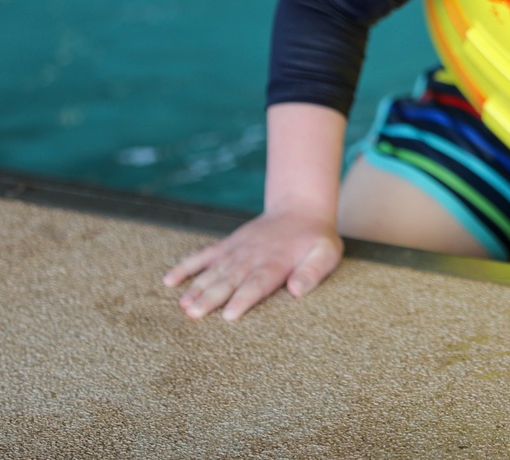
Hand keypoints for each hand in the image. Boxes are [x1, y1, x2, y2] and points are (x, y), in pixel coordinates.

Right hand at [163, 210, 343, 320]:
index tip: (228, 315)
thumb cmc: (315, 238)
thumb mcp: (326, 253)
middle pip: (230, 279)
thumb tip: (296, 291)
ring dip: (197, 287)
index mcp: (277, 262)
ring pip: (215, 270)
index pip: (258, 283)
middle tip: (193, 314)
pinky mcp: (228, 244)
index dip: (243, 298)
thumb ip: (313, 271)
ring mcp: (238, 249)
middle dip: (211, 297)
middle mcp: (253, 256)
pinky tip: (169, 280)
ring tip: (182, 305)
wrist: (300, 208)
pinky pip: (204, 255)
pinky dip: (187, 266)